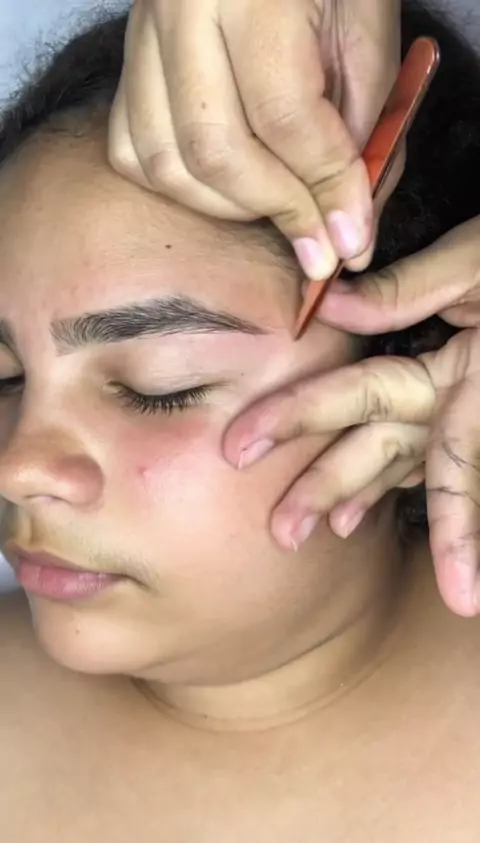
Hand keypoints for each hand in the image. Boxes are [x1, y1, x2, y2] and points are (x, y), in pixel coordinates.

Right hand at [109, 0, 400, 279]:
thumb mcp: (367, 27)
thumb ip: (361, 124)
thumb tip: (346, 225)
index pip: (284, 117)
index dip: (323, 191)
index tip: (350, 240)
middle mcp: (182, 7)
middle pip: (214, 151)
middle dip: (276, 211)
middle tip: (318, 243)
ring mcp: (143, 32)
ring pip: (164, 162)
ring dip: (227, 208)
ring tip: (277, 209)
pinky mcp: (127, 57)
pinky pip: (131, 149)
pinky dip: (178, 185)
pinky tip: (224, 185)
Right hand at [241, 215, 479, 617]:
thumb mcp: (479, 265)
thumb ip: (412, 286)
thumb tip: (327, 302)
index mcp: (439, 359)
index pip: (355, 395)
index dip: (296, 416)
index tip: (241, 444)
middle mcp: (449, 401)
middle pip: (373, 450)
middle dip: (323, 486)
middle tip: (278, 531)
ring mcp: (473, 428)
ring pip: (416, 479)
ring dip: (372, 511)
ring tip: (318, 541)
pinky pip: (466, 489)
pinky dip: (454, 526)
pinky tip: (408, 546)